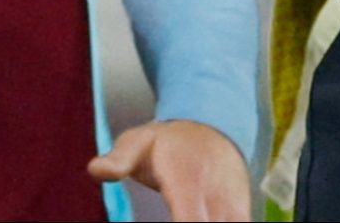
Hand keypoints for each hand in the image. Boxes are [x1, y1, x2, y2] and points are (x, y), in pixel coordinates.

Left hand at [88, 118, 250, 220]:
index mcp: (188, 180)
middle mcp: (217, 196)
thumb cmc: (170, 141)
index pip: (191, 221)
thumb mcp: (139, 140)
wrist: (214, 127)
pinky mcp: (243, 214)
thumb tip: (96, 169)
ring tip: (183, 220)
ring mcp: (235, 206)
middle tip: (175, 221)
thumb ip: (119, 158)